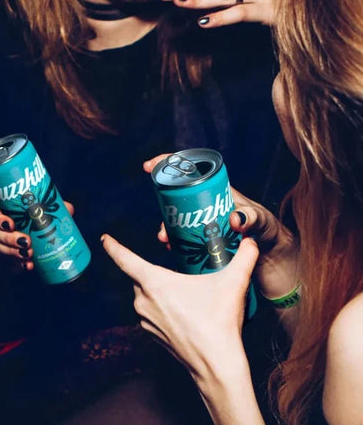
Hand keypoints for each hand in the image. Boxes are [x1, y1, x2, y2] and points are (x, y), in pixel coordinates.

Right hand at [0, 195, 74, 270]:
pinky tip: (28, 265)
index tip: (11, 225)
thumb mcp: (41, 204)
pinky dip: (16, 263)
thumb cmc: (31, 208)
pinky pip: (3, 259)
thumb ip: (53, 204)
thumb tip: (69, 209)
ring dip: (12, 252)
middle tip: (26, 242)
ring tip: (28, 254)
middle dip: (9, 239)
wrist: (27, 222)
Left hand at [102, 234, 257, 380]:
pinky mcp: (150, 333)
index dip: (113, 247)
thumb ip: (244, 258)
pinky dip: (162, 308)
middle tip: (177, 272)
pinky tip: (182, 311)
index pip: (125, 259)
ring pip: (147, 295)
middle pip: (142, 277)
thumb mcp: (232, 284)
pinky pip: (151, 312)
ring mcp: (144, 319)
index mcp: (154, 283)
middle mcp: (142, 300)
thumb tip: (252, 241)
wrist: (215, 365)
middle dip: (156, 272)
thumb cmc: (218, 322)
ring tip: (185, 294)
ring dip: (160, 291)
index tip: (105, 238)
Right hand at [143, 154, 297, 297]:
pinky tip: (173, 251)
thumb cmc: (271, 232)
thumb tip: (234, 219)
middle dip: (164, 210)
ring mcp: (204, 222)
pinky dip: (175, 244)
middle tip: (161, 229)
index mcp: (217, 190)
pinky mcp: (204, 240)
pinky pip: (183, 238)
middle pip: (177, 199)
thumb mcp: (262, 221)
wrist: (275, 259)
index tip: (150, 166)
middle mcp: (207, 204)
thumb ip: (251, 217)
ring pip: (177, 219)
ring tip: (166, 242)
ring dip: (167, 230)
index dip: (169, 165)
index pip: (190, 170)